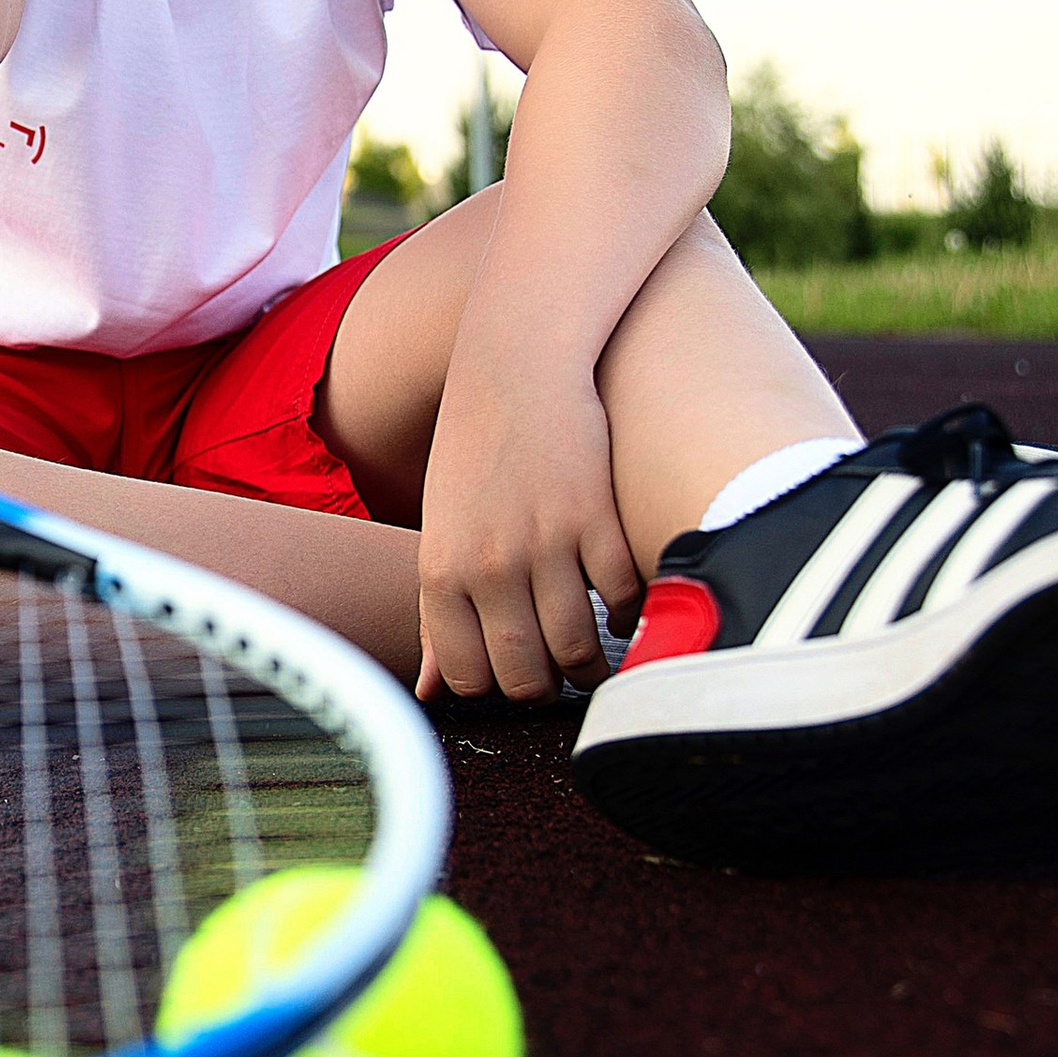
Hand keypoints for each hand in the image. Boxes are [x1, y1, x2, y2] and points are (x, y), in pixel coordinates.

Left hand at [414, 363, 643, 702]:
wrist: (516, 363)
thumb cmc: (475, 452)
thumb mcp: (440, 532)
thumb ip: (436, 616)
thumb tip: (429, 693)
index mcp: (440, 572)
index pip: (466, 677)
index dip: (494, 688)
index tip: (512, 673)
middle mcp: (488, 566)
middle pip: (523, 675)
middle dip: (544, 686)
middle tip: (557, 671)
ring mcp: (544, 544)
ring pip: (576, 649)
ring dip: (589, 663)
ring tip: (592, 651)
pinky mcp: (596, 519)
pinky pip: (622, 599)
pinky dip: (628, 614)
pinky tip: (621, 607)